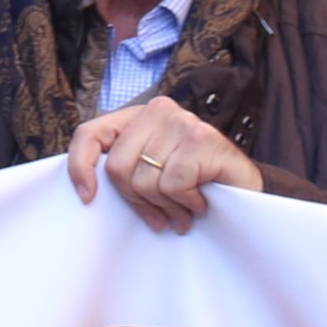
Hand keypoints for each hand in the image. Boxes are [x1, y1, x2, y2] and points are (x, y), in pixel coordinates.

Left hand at [66, 95, 263, 229]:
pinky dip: (187, 203)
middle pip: (117, 168)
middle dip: (138, 200)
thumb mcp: (150, 173)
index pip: (89, 133)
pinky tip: (201, 202)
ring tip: (185, 209)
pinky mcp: (202, 139)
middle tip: (161, 215)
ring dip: (168, 206)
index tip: (88, 198)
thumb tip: (89, 194)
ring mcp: (181, 122)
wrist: (245, 189)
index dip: (81, 166)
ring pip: (146, 181)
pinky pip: (173, 185)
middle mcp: (158, 111)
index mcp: (137, 116)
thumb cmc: (194, 184)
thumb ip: (125, 172)